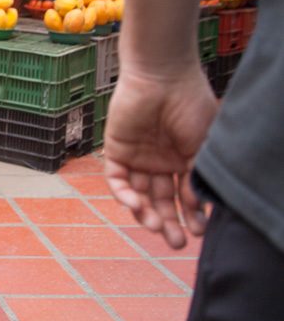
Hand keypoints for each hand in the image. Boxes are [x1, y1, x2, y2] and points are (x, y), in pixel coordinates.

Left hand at [104, 65, 214, 248]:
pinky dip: (124, 195)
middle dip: (168, 223)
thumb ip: (197, 176)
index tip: (200, 231)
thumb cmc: (190, 105)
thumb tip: (197, 208)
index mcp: (184, 161)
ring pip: (138, 195)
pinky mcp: (116, 150)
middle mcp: (160, 162)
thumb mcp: (203, 145)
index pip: (184, 197)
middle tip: (177, 243)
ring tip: (156, 227)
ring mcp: (138, 158)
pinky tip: (136, 205)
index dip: (191, 216)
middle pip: (161, 200)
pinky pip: (116, 180)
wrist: (163, 77)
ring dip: (146, 214)